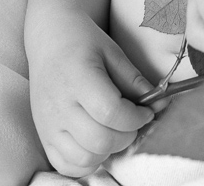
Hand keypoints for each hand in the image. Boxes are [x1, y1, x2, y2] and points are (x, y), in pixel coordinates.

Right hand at [27, 6, 155, 177]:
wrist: (49, 38)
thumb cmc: (83, 41)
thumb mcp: (112, 52)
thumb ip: (134, 80)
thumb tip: (159, 104)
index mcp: (78, 78)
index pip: (111, 112)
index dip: (136, 118)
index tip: (147, 111)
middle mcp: (59, 105)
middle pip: (99, 139)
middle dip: (127, 136)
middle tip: (134, 123)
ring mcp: (48, 124)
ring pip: (84, 158)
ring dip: (108, 150)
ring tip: (115, 131)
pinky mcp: (43, 135)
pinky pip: (66, 164)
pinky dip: (87, 162)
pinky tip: (97, 143)